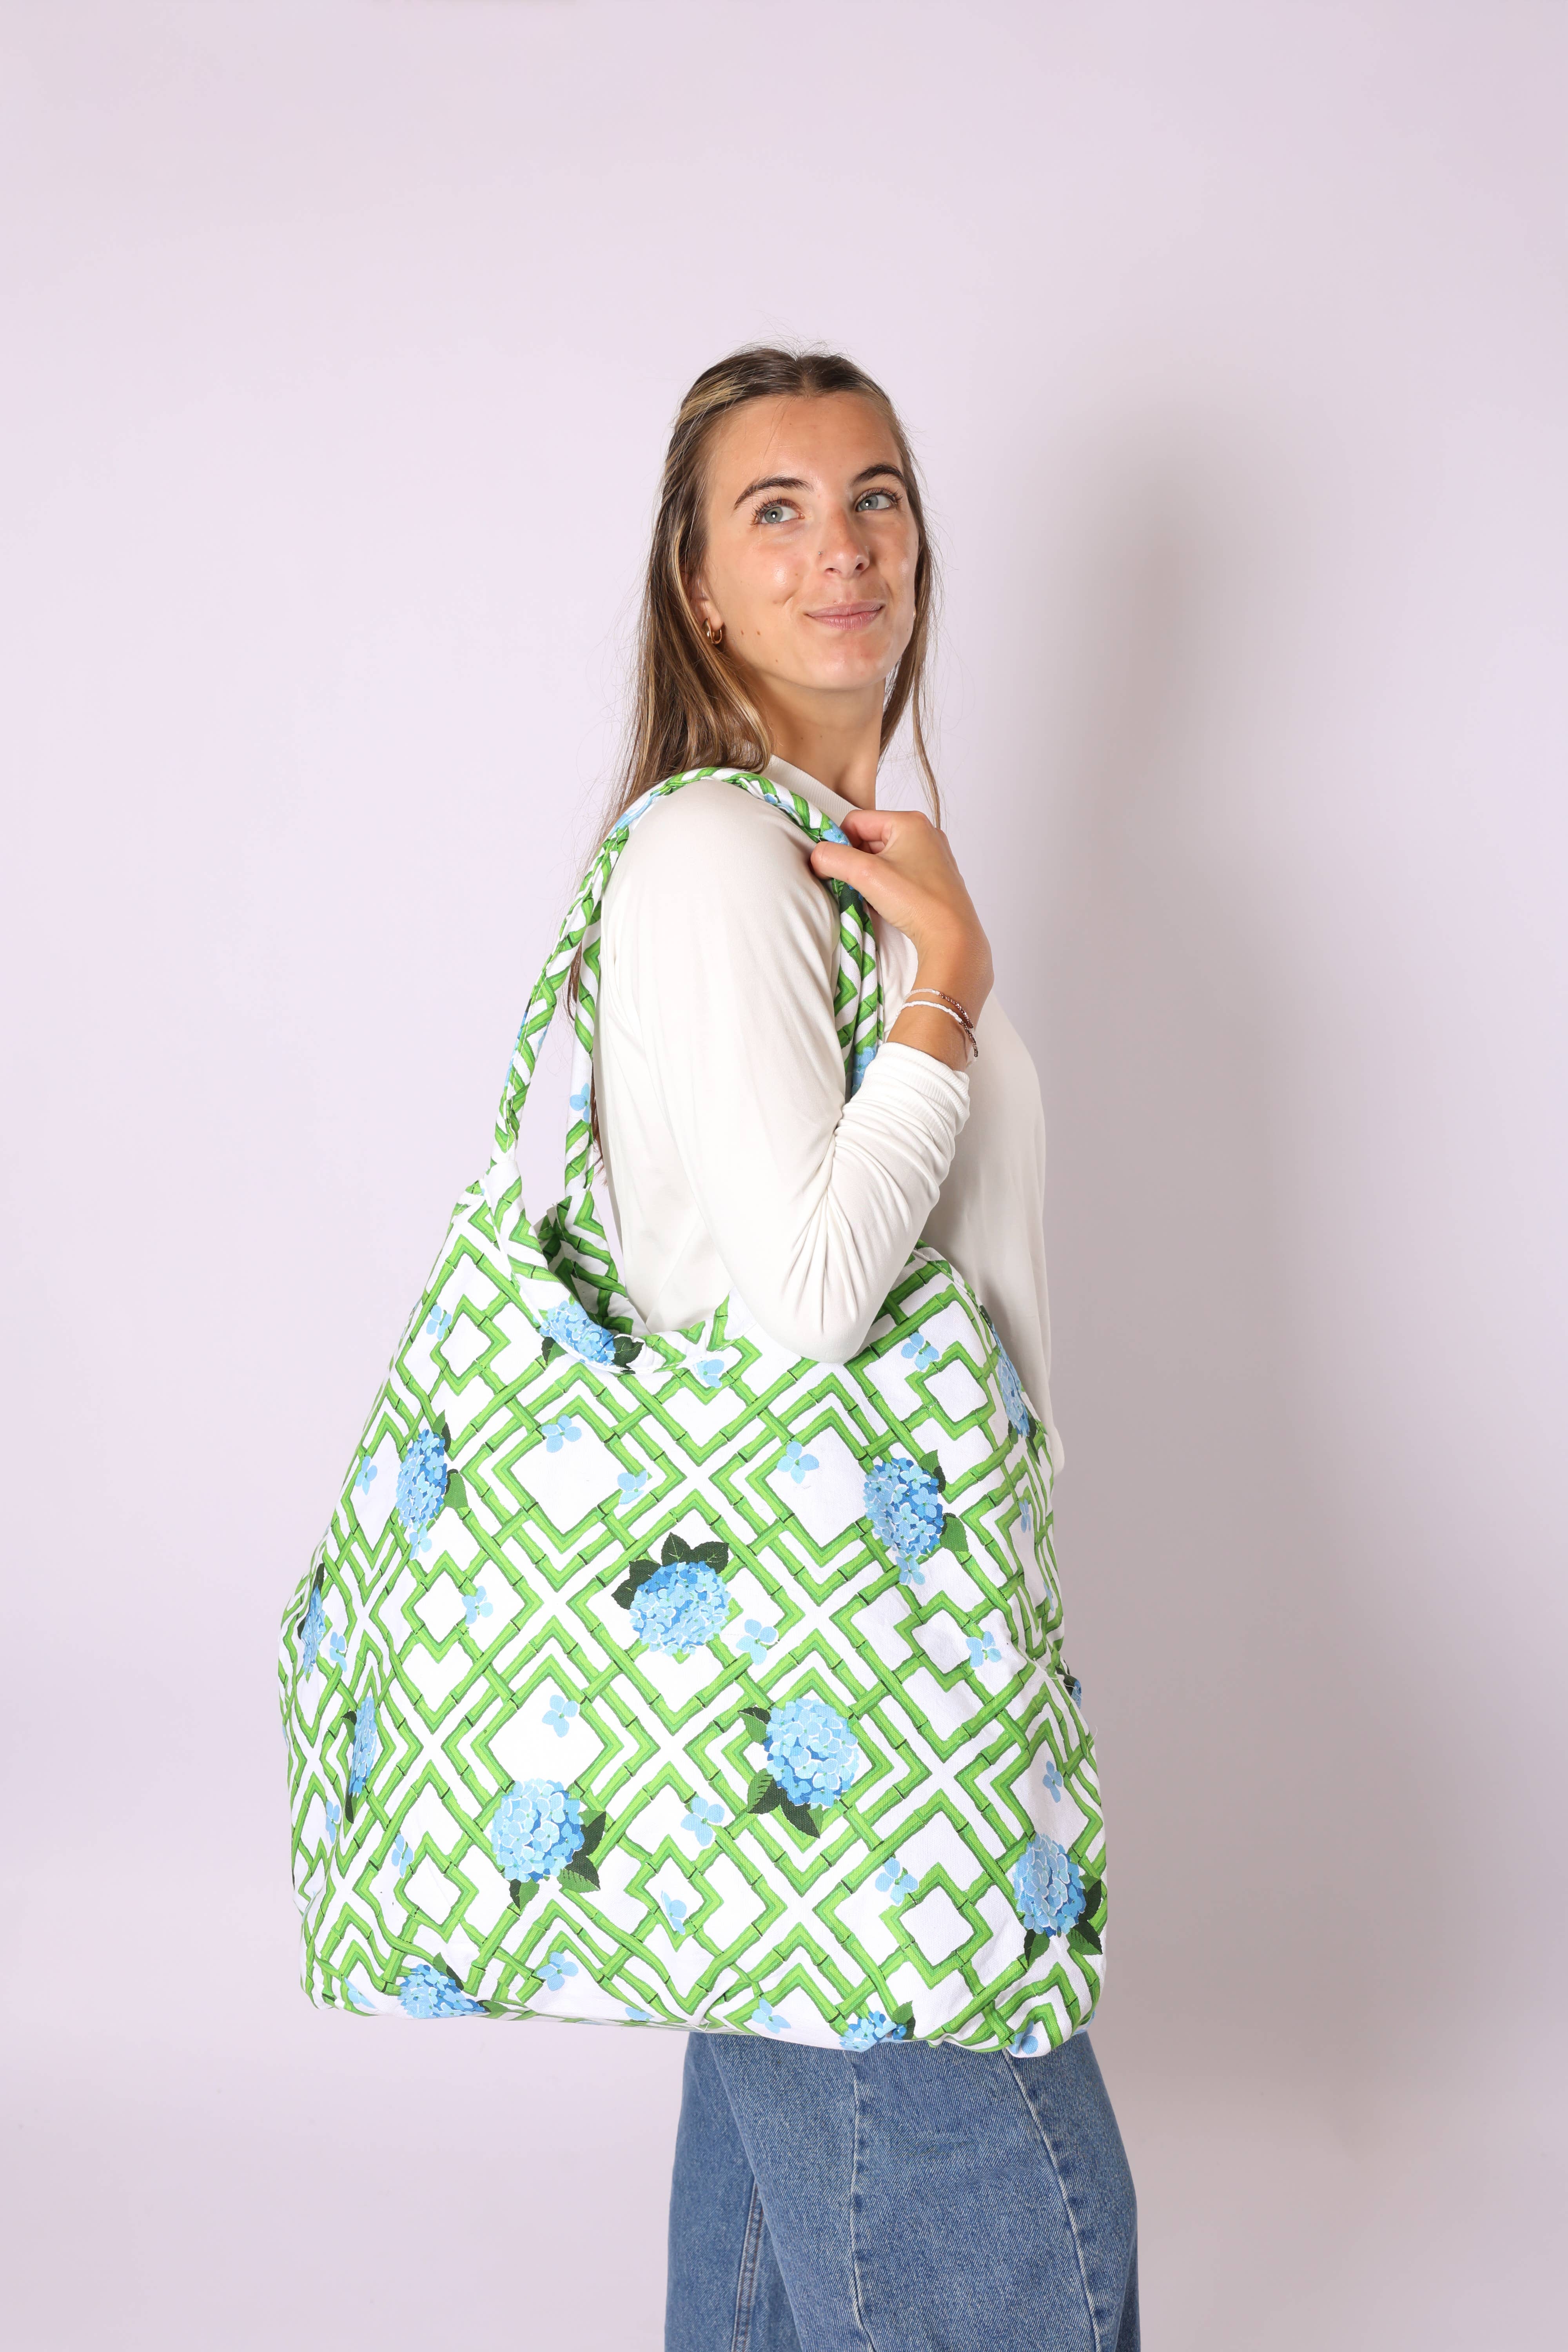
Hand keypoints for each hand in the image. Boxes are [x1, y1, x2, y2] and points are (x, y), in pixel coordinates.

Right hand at [809, 808, 992, 1069]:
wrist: (953, 939)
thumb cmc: (917, 902)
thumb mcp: (865, 874)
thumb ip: (833, 858)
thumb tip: (817, 855)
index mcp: (910, 821)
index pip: (856, 820)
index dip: (840, 844)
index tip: (839, 869)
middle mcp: (925, 833)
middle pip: (870, 838)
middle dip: (857, 861)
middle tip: (858, 885)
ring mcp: (933, 856)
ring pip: (884, 857)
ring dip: (871, 876)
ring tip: (877, 896)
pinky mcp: (935, 877)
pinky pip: (899, 872)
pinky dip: (888, 885)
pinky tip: (891, 903)